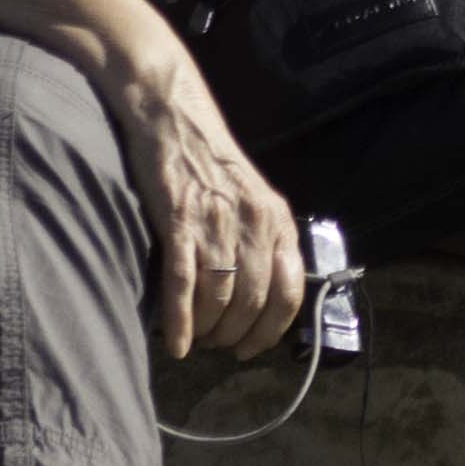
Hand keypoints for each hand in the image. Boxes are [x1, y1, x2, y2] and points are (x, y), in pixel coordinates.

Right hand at [119, 65, 306, 359]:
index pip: (289, 291)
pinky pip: (183, 285)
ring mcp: (216, 223)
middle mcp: (253, 223)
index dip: (270, 330)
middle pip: (252, 303)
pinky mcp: (178, 221)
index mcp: (277, 219)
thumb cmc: (213, 164)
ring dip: (207, 331)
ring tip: (196, 338)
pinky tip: (176, 344)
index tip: (250, 347)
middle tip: (216, 344)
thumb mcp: (253, 199)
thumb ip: (263, 241)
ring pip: (218, 299)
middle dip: (233, 335)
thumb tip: (261, 299)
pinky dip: (180, 322)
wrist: (175, 118)